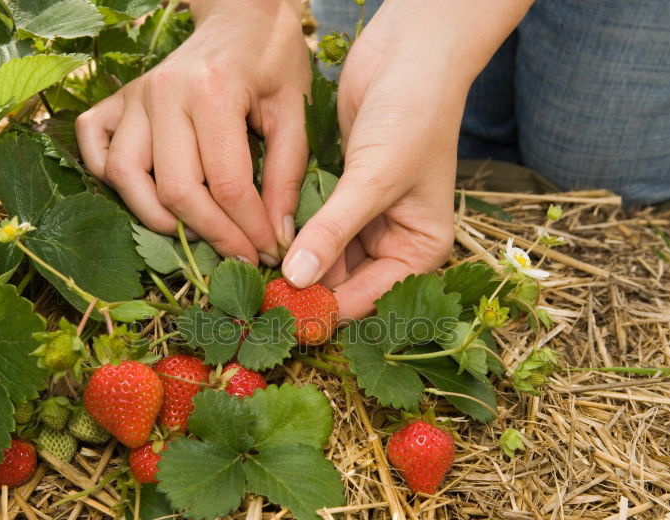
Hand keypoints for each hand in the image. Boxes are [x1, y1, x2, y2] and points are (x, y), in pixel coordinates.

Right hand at [76, 0, 310, 265]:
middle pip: (177, 190)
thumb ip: (287, 174)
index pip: (227, 184)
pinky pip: (96, 151)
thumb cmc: (271, 61)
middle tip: (241, 255)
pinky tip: (148, 196)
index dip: (248, 229)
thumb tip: (278, 235)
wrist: (240, 15)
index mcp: (213, 92)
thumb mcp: (294, 112)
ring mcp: (133, 98)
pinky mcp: (115, 101)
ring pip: (127, 178)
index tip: (268, 252)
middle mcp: (163, 94)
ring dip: (159, 220)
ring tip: (196, 236)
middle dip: (212, 235)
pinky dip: (113, 182)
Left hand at [282, 0, 529, 320]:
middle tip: (254, 295)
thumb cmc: (412, 114)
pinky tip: (260, 240)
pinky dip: (291, 233)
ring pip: (320, 259)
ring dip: (291, 263)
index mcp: (419, 250)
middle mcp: (393, 243)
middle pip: (341, 286)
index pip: (368, 300)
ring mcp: (365, 221)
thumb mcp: (375, 178)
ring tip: (250, 271)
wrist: (409, 53)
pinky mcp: (340, 198)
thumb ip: (334, 230)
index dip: (325, 310)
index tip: (280, 315)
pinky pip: (310, 228)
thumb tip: (296, 280)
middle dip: (303, 289)